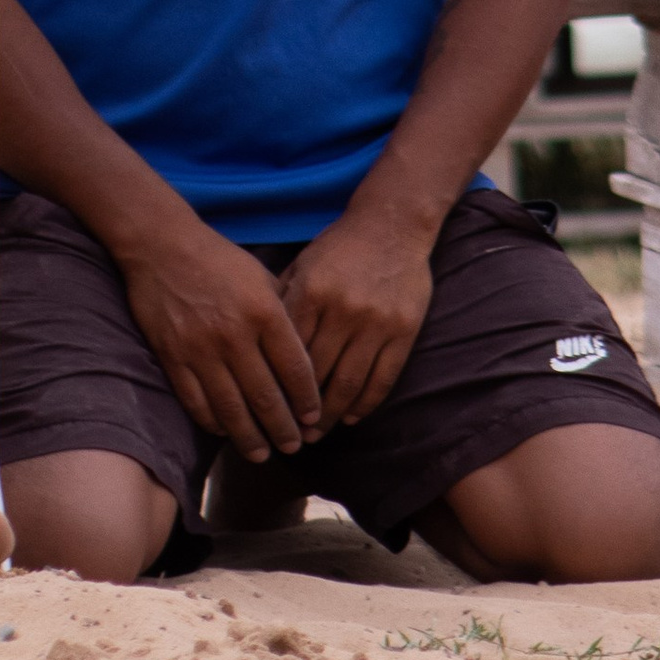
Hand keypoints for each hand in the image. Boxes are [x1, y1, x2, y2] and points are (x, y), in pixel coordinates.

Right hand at [115, 206, 321, 462]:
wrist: (162, 244)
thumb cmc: (218, 259)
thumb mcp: (261, 276)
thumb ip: (283, 314)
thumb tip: (305, 355)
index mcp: (265, 311)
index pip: (296, 370)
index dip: (308, 402)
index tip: (313, 419)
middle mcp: (236, 334)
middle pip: (267, 398)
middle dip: (284, 430)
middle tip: (293, 446)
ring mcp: (202, 349)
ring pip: (232, 410)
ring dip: (251, 438)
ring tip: (263, 453)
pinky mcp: (173, 357)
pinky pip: (197, 403)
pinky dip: (213, 424)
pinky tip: (225, 432)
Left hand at [279, 193, 439, 426]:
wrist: (392, 225)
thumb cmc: (339, 247)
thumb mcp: (303, 264)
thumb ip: (283, 300)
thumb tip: (256, 342)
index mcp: (311, 292)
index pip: (289, 352)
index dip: (278, 386)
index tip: (269, 409)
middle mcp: (342, 310)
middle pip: (317, 374)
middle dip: (302, 410)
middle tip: (290, 434)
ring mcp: (375, 323)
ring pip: (349, 383)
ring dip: (332, 416)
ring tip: (319, 433)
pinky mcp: (403, 332)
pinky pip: (382, 379)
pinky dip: (366, 403)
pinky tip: (352, 416)